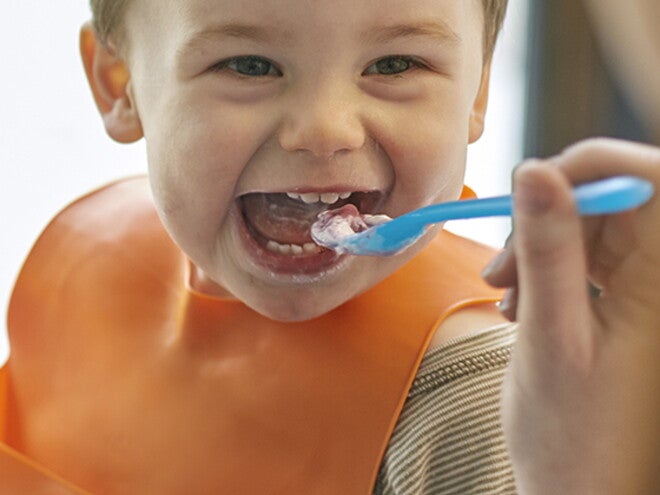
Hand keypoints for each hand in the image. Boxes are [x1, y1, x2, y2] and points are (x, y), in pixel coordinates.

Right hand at [483, 138, 659, 493]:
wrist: (580, 487)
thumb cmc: (573, 432)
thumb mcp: (551, 333)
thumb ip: (547, 249)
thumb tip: (535, 171)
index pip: (651, 181)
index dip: (593, 166)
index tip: (535, 188)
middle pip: (611, 199)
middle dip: (547, 214)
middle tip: (504, 261)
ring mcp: (641, 288)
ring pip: (588, 225)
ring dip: (536, 245)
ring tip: (504, 290)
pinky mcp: (617, 299)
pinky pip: (580, 255)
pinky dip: (540, 267)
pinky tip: (517, 302)